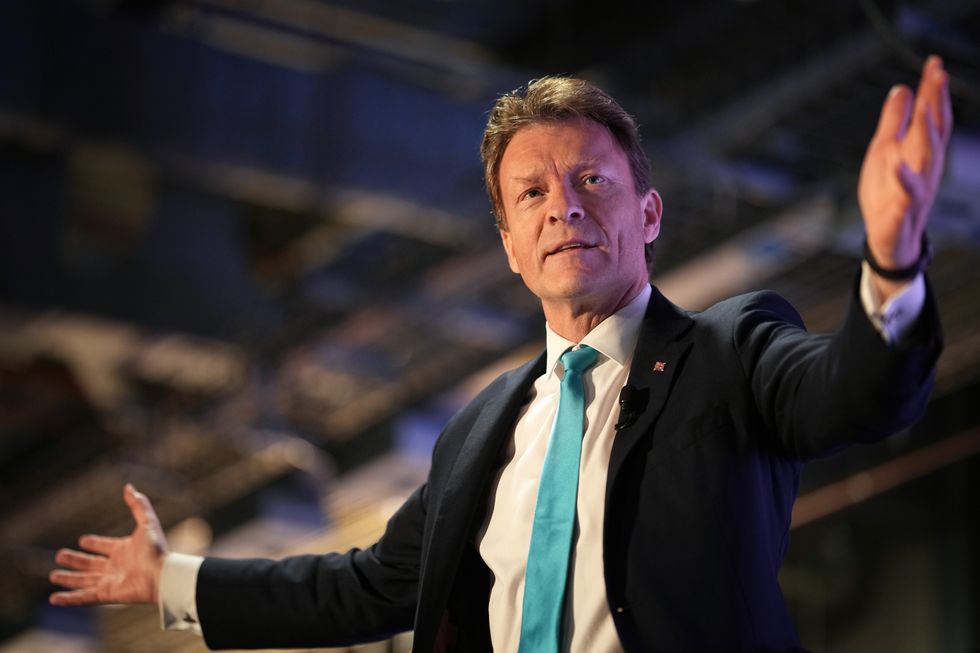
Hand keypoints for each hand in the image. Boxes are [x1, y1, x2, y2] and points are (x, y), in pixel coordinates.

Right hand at [49, 484, 167, 605]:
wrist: (162, 575)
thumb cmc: (156, 550)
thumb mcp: (148, 522)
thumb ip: (138, 505)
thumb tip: (128, 487)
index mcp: (124, 550)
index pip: (105, 546)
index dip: (95, 543)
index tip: (82, 540)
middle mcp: (116, 566)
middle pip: (90, 564)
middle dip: (75, 560)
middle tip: (59, 556)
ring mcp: (110, 582)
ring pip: (84, 580)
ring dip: (68, 579)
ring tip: (53, 575)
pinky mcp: (106, 595)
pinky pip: (83, 598)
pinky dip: (69, 599)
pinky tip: (54, 599)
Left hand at [858, 55, 952, 296]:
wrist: (888, 239)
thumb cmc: (887, 193)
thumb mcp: (883, 150)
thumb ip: (893, 121)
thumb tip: (901, 88)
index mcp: (921, 151)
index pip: (931, 116)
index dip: (933, 90)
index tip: (933, 62)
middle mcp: (926, 167)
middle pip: (934, 131)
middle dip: (936, 103)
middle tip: (937, 73)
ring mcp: (917, 189)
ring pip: (927, 159)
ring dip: (926, 133)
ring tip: (923, 107)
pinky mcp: (901, 211)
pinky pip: (906, 196)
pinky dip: (903, 180)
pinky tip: (896, 165)